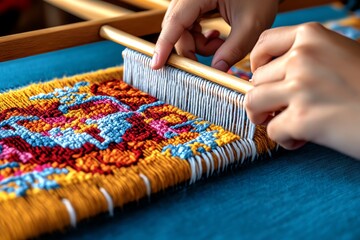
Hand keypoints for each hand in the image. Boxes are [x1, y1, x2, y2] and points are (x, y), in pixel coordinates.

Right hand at [151, 0, 277, 71]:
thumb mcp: (252, 24)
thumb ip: (233, 49)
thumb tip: (215, 71)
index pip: (175, 22)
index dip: (164, 45)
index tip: (156, 65)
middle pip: (176, 28)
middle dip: (190, 49)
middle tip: (208, 62)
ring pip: (182, 30)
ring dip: (198, 45)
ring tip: (221, 44)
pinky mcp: (194, 4)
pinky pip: (189, 26)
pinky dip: (200, 38)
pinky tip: (216, 37)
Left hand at [246, 22, 359, 158]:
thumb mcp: (340, 55)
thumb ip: (307, 57)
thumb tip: (271, 74)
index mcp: (312, 36)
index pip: (263, 44)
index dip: (257, 63)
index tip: (263, 76)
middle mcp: (302, 57)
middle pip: (257, 79)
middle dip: (266, 97)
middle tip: (285, 108)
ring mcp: (300, 87)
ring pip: (253, 103)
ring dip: (265, 117)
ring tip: (285, 123)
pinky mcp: (302, 119)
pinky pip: (271, 130)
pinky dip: (285, 139)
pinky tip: (303, 138)